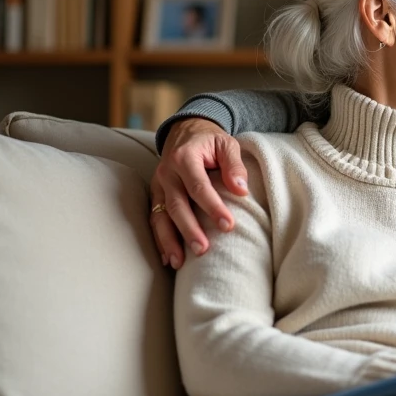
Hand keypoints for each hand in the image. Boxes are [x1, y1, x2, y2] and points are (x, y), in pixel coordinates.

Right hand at [150, 118, 249, 269]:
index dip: (212, 207)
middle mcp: (167, 172)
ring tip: (179, 262)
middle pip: (176, 204)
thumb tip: (241, 189)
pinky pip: (154, 218)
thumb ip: (234, 165)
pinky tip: (167, 258)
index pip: (198, 186)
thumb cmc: (210, 141)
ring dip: (169, 240)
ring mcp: (159, 185)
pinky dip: (159, 239)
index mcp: (185, 157)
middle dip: (189, 229)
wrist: (186, 132)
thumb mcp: (227, 144)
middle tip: (203, 249)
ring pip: (161, 215)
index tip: (228, 226)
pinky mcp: (156, 195)